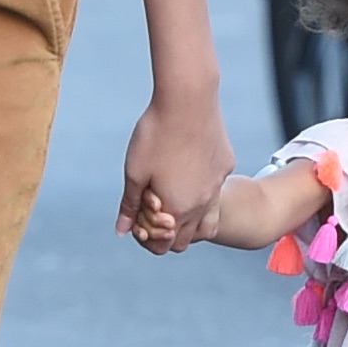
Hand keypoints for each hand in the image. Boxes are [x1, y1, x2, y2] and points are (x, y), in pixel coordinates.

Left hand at [116, 92, 232, 253]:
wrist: (188, 100)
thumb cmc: (156, 135)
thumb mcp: (135, 173)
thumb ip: (130, 206)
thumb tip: (122, 231)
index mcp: (178, 210)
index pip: (164, 246)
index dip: (147, 239)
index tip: (137, 220)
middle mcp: (203, 204)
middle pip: (187, 238)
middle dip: (168, 233)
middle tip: (150, 210)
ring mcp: (218, 185)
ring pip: (207, 220)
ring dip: (189, 219)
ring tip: (171, 199)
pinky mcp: (225, 165)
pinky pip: (215, 189)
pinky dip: (201, 190)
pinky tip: (186, 167)